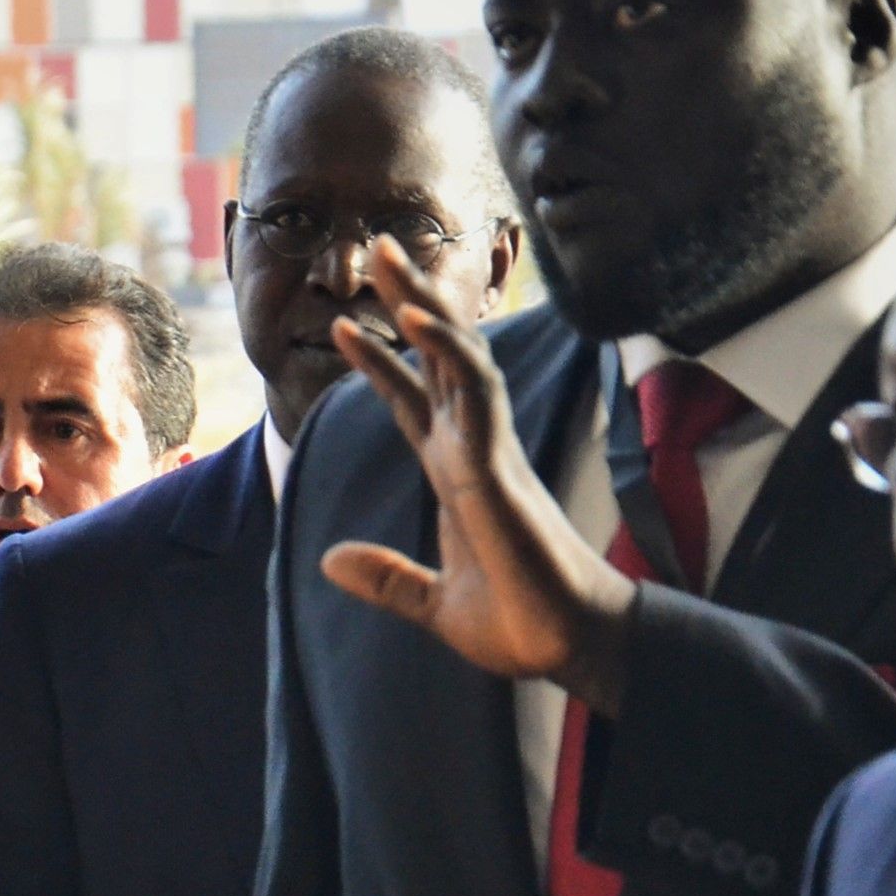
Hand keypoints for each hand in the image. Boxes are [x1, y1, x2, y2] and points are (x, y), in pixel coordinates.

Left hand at [322, 235, 638, 714]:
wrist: (564, 647)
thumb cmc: (518, 623)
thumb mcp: (432, 604)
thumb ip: (386, 579)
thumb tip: (330, 561)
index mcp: (456, 475)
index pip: (412, 401)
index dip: (380, 364)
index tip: (342, 327)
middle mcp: (472, 449)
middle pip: (436, 358)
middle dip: (406, 301)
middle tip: (374, 247)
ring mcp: (487, 450)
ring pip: (455, 357)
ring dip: (421, 304)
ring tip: (387, 256)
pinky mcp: (498, 464)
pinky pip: (472, 392)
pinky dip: (443, 352)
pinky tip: (413, 318)